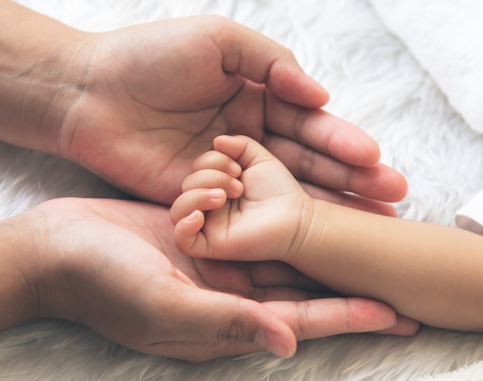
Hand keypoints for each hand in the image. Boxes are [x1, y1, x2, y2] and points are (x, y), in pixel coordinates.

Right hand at [31, 197, 417, 360]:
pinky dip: (286, 218)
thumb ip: (226, 323)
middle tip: (401, 274)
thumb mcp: (164, 306)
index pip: (303, 322)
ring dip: (325, 249)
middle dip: (351, 283)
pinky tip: (313, 205)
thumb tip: (290, 344)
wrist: (57, 247)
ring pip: (286, 257)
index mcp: (228, 321)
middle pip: (305, 291)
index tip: (399, 312)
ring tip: (370, 235)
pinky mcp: (207, 232)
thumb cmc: (103, 284)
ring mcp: (220, 262)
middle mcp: (231, 293)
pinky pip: (256, 226)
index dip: (352, 317)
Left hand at [57, 16, 406, 209]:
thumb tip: (319, 96)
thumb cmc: (151, 57)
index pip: (310, 125)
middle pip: (309, 163)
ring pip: (286, 192)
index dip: (344, 143)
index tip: (378, 161)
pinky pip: (245, 212)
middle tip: (393, 200)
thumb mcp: (221, 43)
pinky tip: (314, 236)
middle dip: (352, 180)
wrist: (88, 90)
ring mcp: (228, 173)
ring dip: (329, 206)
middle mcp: (250, 140)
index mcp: (258, 99)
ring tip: (371, 221)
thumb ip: (273, 65)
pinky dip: (279, 225)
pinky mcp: (203, 199)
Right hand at [171, 135, 309, 260]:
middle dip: (209, 178)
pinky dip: (183, 226)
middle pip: (186, 186)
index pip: (195, 169)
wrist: (295, 218)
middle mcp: (208, 206)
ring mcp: (208, 227)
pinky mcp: (211, 247)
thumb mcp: (258, 158)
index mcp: (216, 185)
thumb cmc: (278, 190)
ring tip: (223, 197)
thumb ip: (239, 144)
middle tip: (238, 187)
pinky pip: (182, 240)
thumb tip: (216, 141)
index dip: (211, 162)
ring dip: (196, 196)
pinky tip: (200, 216)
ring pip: (178, 211)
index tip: (238, 169)